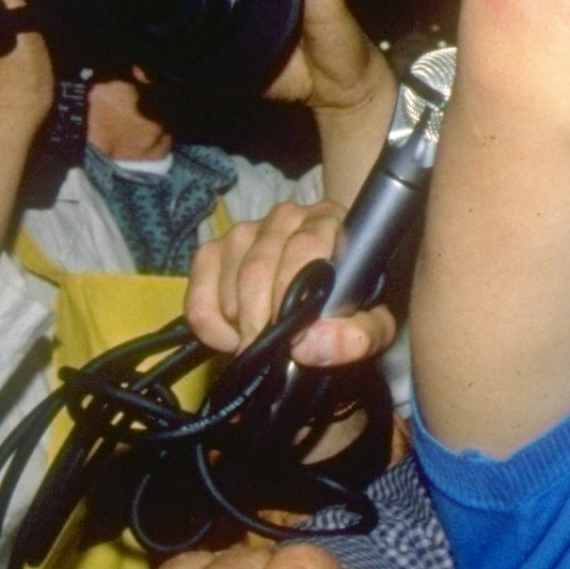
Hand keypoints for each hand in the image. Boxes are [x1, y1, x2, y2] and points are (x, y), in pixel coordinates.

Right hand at [185, 200, 390, 462]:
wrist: (320, 306)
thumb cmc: (350, 307)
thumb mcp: (371, 326)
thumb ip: (359, 335)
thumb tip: (310, 345)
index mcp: (330, 222)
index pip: (305, 246)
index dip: (293, 294)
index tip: (294, 337)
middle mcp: (285, 217)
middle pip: (259, 267)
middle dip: (261, 319)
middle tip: (270, 350)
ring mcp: (244, 231)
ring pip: (228, 281)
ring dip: (240, 324)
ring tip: (260, 341)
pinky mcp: (211, 251)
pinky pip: (198, 293)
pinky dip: (210, 325)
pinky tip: (233, 335)